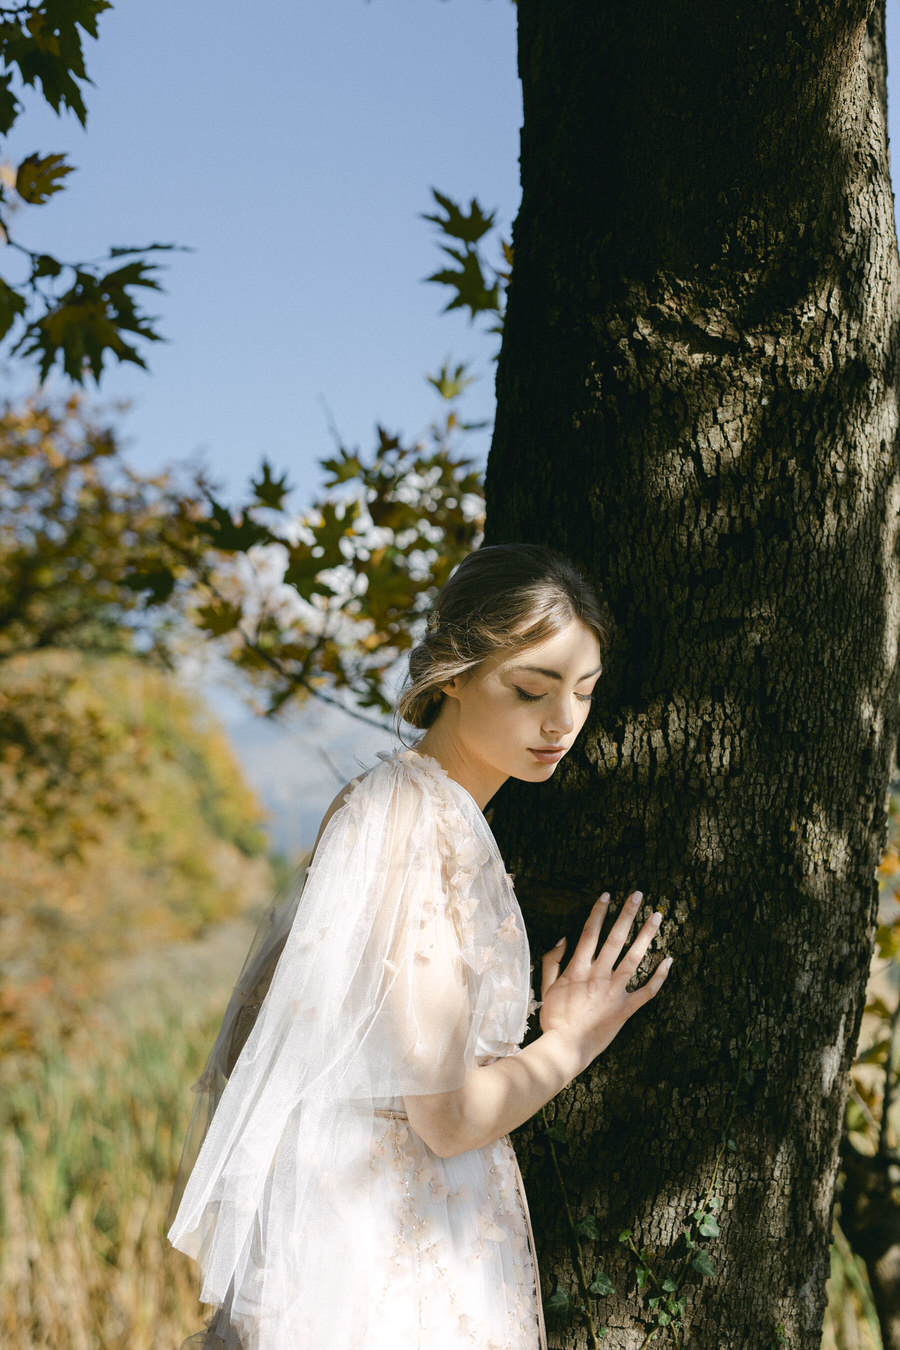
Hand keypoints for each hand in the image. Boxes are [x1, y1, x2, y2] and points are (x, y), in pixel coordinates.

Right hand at [539, 890, 670, 1069]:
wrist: (566, 1047)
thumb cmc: (554, 1018)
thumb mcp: (546, 986)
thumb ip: (552, 961)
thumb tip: (563, 939)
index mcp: (578, 968)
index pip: (591, 932)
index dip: (599, 912)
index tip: (608, 895)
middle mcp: (598, 976)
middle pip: (615, 938)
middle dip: (627, 914)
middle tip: (638, 895)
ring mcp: (614, 992)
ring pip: (634, 958)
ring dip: (646, 935)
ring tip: (657, 917)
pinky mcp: (626, 1009)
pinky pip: (647, 991)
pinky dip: (659, 977)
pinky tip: (669, 961)